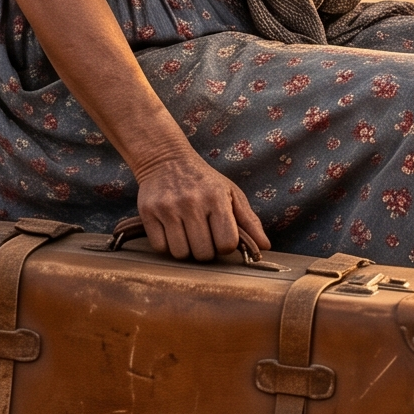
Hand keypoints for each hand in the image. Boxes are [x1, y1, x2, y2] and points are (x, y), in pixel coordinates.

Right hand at [134, 151, 269, 259]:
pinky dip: (167, 245)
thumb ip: (249, 221)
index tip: (221, 236)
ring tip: (187, 233)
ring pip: (181, 253)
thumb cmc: (204, 180)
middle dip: (206, 250)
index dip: (226, 246)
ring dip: (186, 249)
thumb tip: (265, 247)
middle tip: (204, 235)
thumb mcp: (231, 193)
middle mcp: (192, 202)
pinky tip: (172, 230)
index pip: (227, 244)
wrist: (166, 160)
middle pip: (203, 253)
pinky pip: (160, 248)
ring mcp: (168, 208)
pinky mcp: (148, 213)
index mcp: (216, 198)